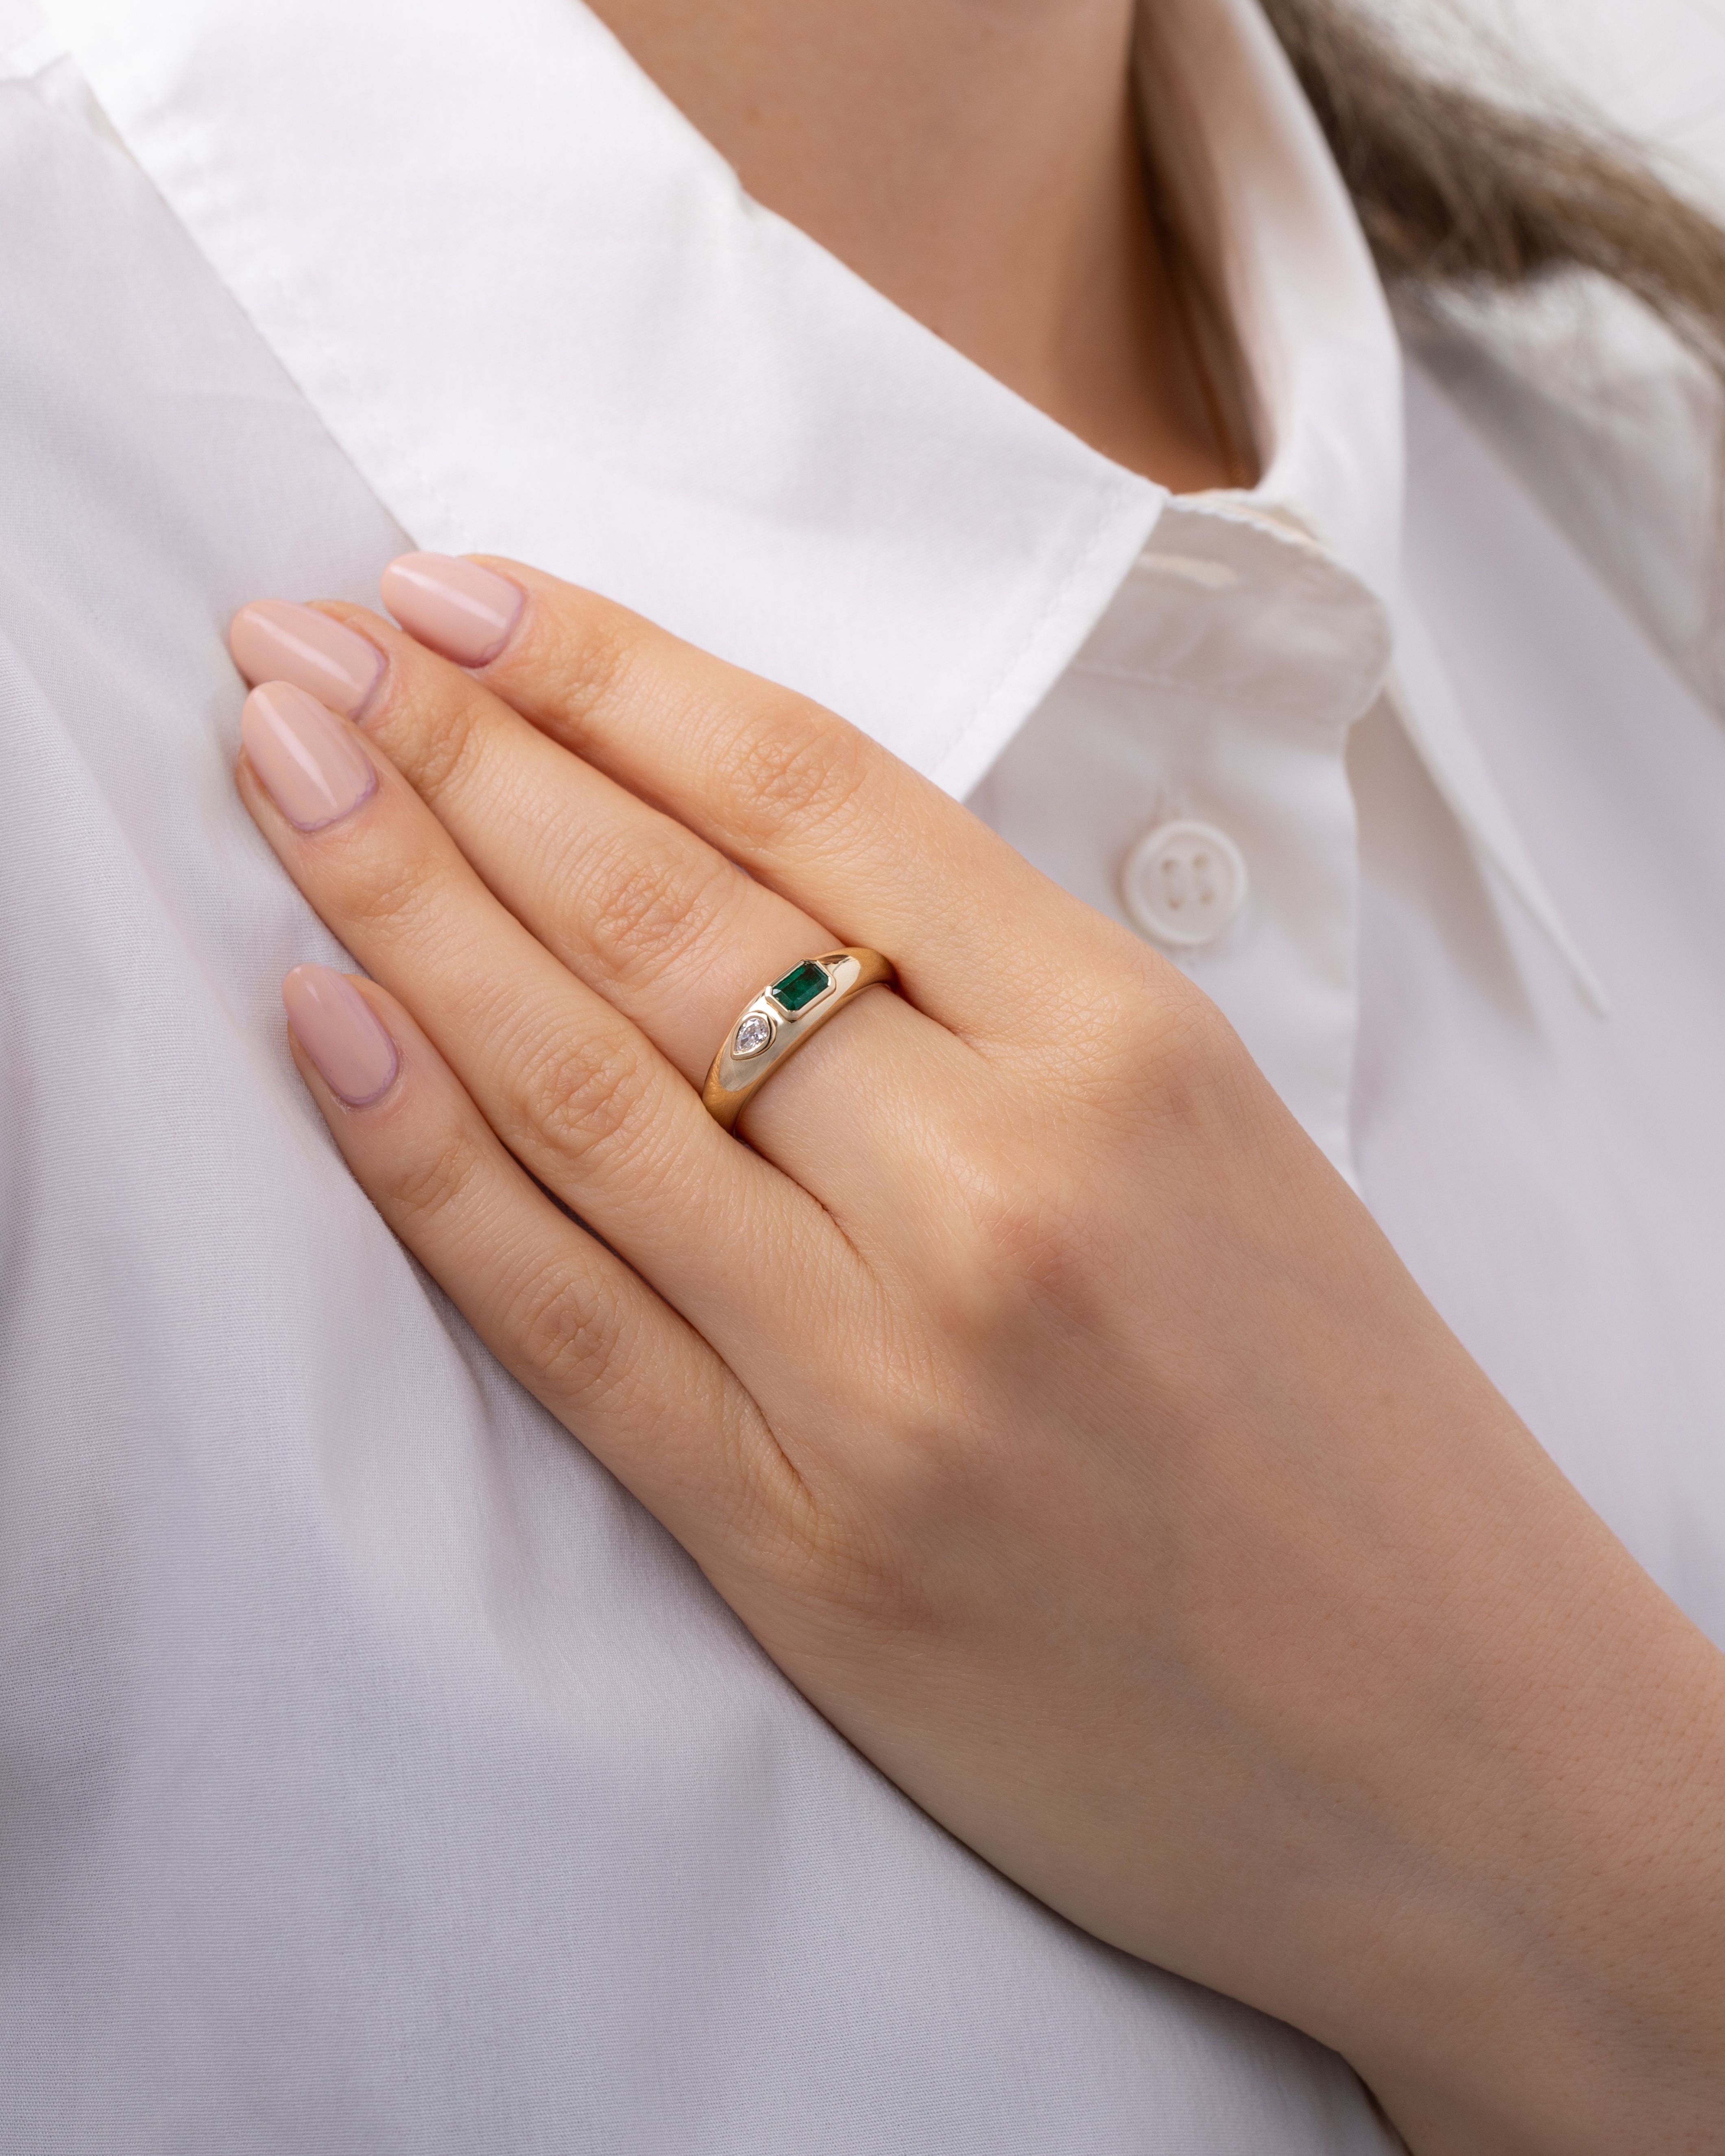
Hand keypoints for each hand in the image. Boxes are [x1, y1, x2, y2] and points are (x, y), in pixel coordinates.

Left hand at [231, 557, 1724, 2154]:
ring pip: (581, 1088)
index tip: (458, 591)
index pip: (813, 794)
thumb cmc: (1347, 1423)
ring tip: (281, 774)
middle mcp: (998, 1188)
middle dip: (454, 755)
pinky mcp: (803, 1547)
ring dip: (397, 908)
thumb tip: (733, 856)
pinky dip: (424, 1161)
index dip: (610, 671)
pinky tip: (321, 1022)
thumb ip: (995, 1003)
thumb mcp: (1216, 1138)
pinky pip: (568, 1317)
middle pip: (664, 916)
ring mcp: (885, 1376)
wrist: (1455, 1748)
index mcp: (1131, 1051)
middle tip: (302, 646)